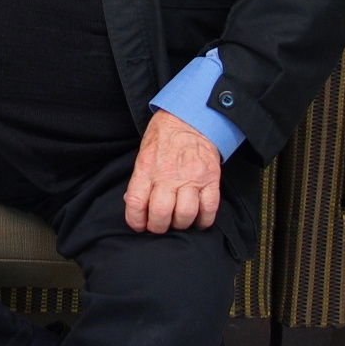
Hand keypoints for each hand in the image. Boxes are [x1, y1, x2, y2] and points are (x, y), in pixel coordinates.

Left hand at [124, 109, 222, 232]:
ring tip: (178, 221)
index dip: (135, 220)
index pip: (136, 202)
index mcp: (147, 167)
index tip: (139, 225)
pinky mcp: (211, 180)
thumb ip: (140, 179)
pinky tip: (197, 220)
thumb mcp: (144, 153)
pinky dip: (203, 221)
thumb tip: (133, 203)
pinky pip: (209, 209)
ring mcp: (191, 178)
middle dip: (158, 227)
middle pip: (161, 213)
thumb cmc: (164, 136)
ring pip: (185, 214)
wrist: (190, 118)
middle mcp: (168, 174)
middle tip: (159, 226)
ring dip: (180, 225)